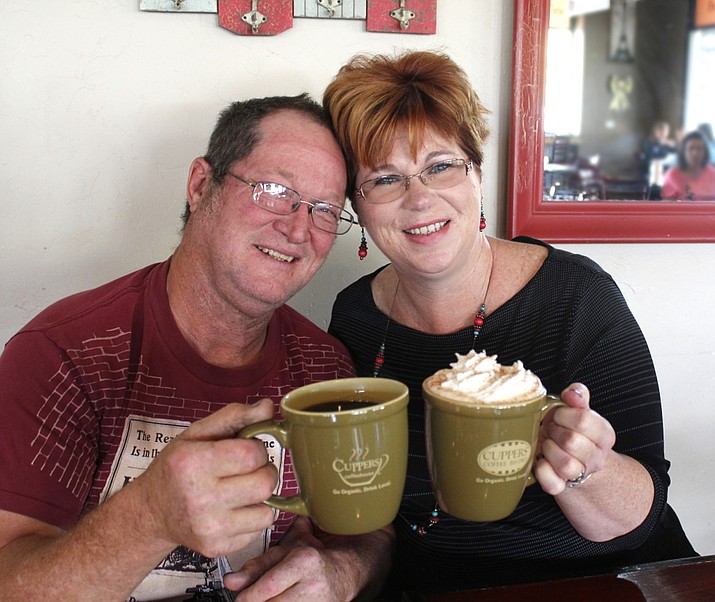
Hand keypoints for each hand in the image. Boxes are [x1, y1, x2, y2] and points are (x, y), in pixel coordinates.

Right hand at [132, 399, 277, 557]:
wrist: (151, 512)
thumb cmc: (177, 468)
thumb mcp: (197, 434)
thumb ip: (234, 416)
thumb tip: (268, 407)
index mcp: (193, 464)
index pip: (252, 454)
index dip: (257, 449)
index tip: (246, 450)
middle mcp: (199, 499)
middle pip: (265, 483)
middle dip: (264, 471)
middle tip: (249, 470)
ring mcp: (209, 528)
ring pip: (268, 510)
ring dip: (262, 497)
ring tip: (242, 489)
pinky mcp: (217, 548)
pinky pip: (259, 530)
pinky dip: (254, 517)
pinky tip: (235, 509)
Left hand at [225, 517, 354, 601]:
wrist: (340, 575)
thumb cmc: (310, 562)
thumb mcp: (282, 555)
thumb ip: (256, 567)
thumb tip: (231, 581)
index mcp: (304, 562)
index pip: (270, 586)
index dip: (250, 595)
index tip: (240, 597)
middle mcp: (313, 583)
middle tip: (252, 598)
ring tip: (270, 598)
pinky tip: (280, 601)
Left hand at [534, 384, 615, 495]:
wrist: (576, 462)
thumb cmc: (573, 431)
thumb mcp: (579, 411)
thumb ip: (578, 397)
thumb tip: (573, 393)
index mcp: (603, 434)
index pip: (584, 420)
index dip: (564, 414)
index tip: (557, 413)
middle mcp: (596, 456)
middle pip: (572, 441)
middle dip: (554, 431)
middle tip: (549, 428)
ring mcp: (580, 474)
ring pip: (565, 464)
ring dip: (548, 450)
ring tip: (545, 443)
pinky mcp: (561, 487)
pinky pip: (552, 483)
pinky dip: (542, 471)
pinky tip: (540, 461)